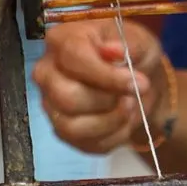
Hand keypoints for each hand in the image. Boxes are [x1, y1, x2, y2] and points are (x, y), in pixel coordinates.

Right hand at [32, 20, 169, 153]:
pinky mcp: (63, 131)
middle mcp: (47, 73)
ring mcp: (52, 105)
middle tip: (131, 96)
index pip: (74, 58)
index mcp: (62, 41)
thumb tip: (113, 51)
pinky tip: (123, 121)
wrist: (137, 83)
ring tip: (130, 107)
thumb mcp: (139, 42)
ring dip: (111, 122)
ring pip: (72, 127)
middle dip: (107, 101)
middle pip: (67, 98)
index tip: (135, 82)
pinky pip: (85, 144)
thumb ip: (128, 44)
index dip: (106, 75)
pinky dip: (113, 137)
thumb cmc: (132, 57)